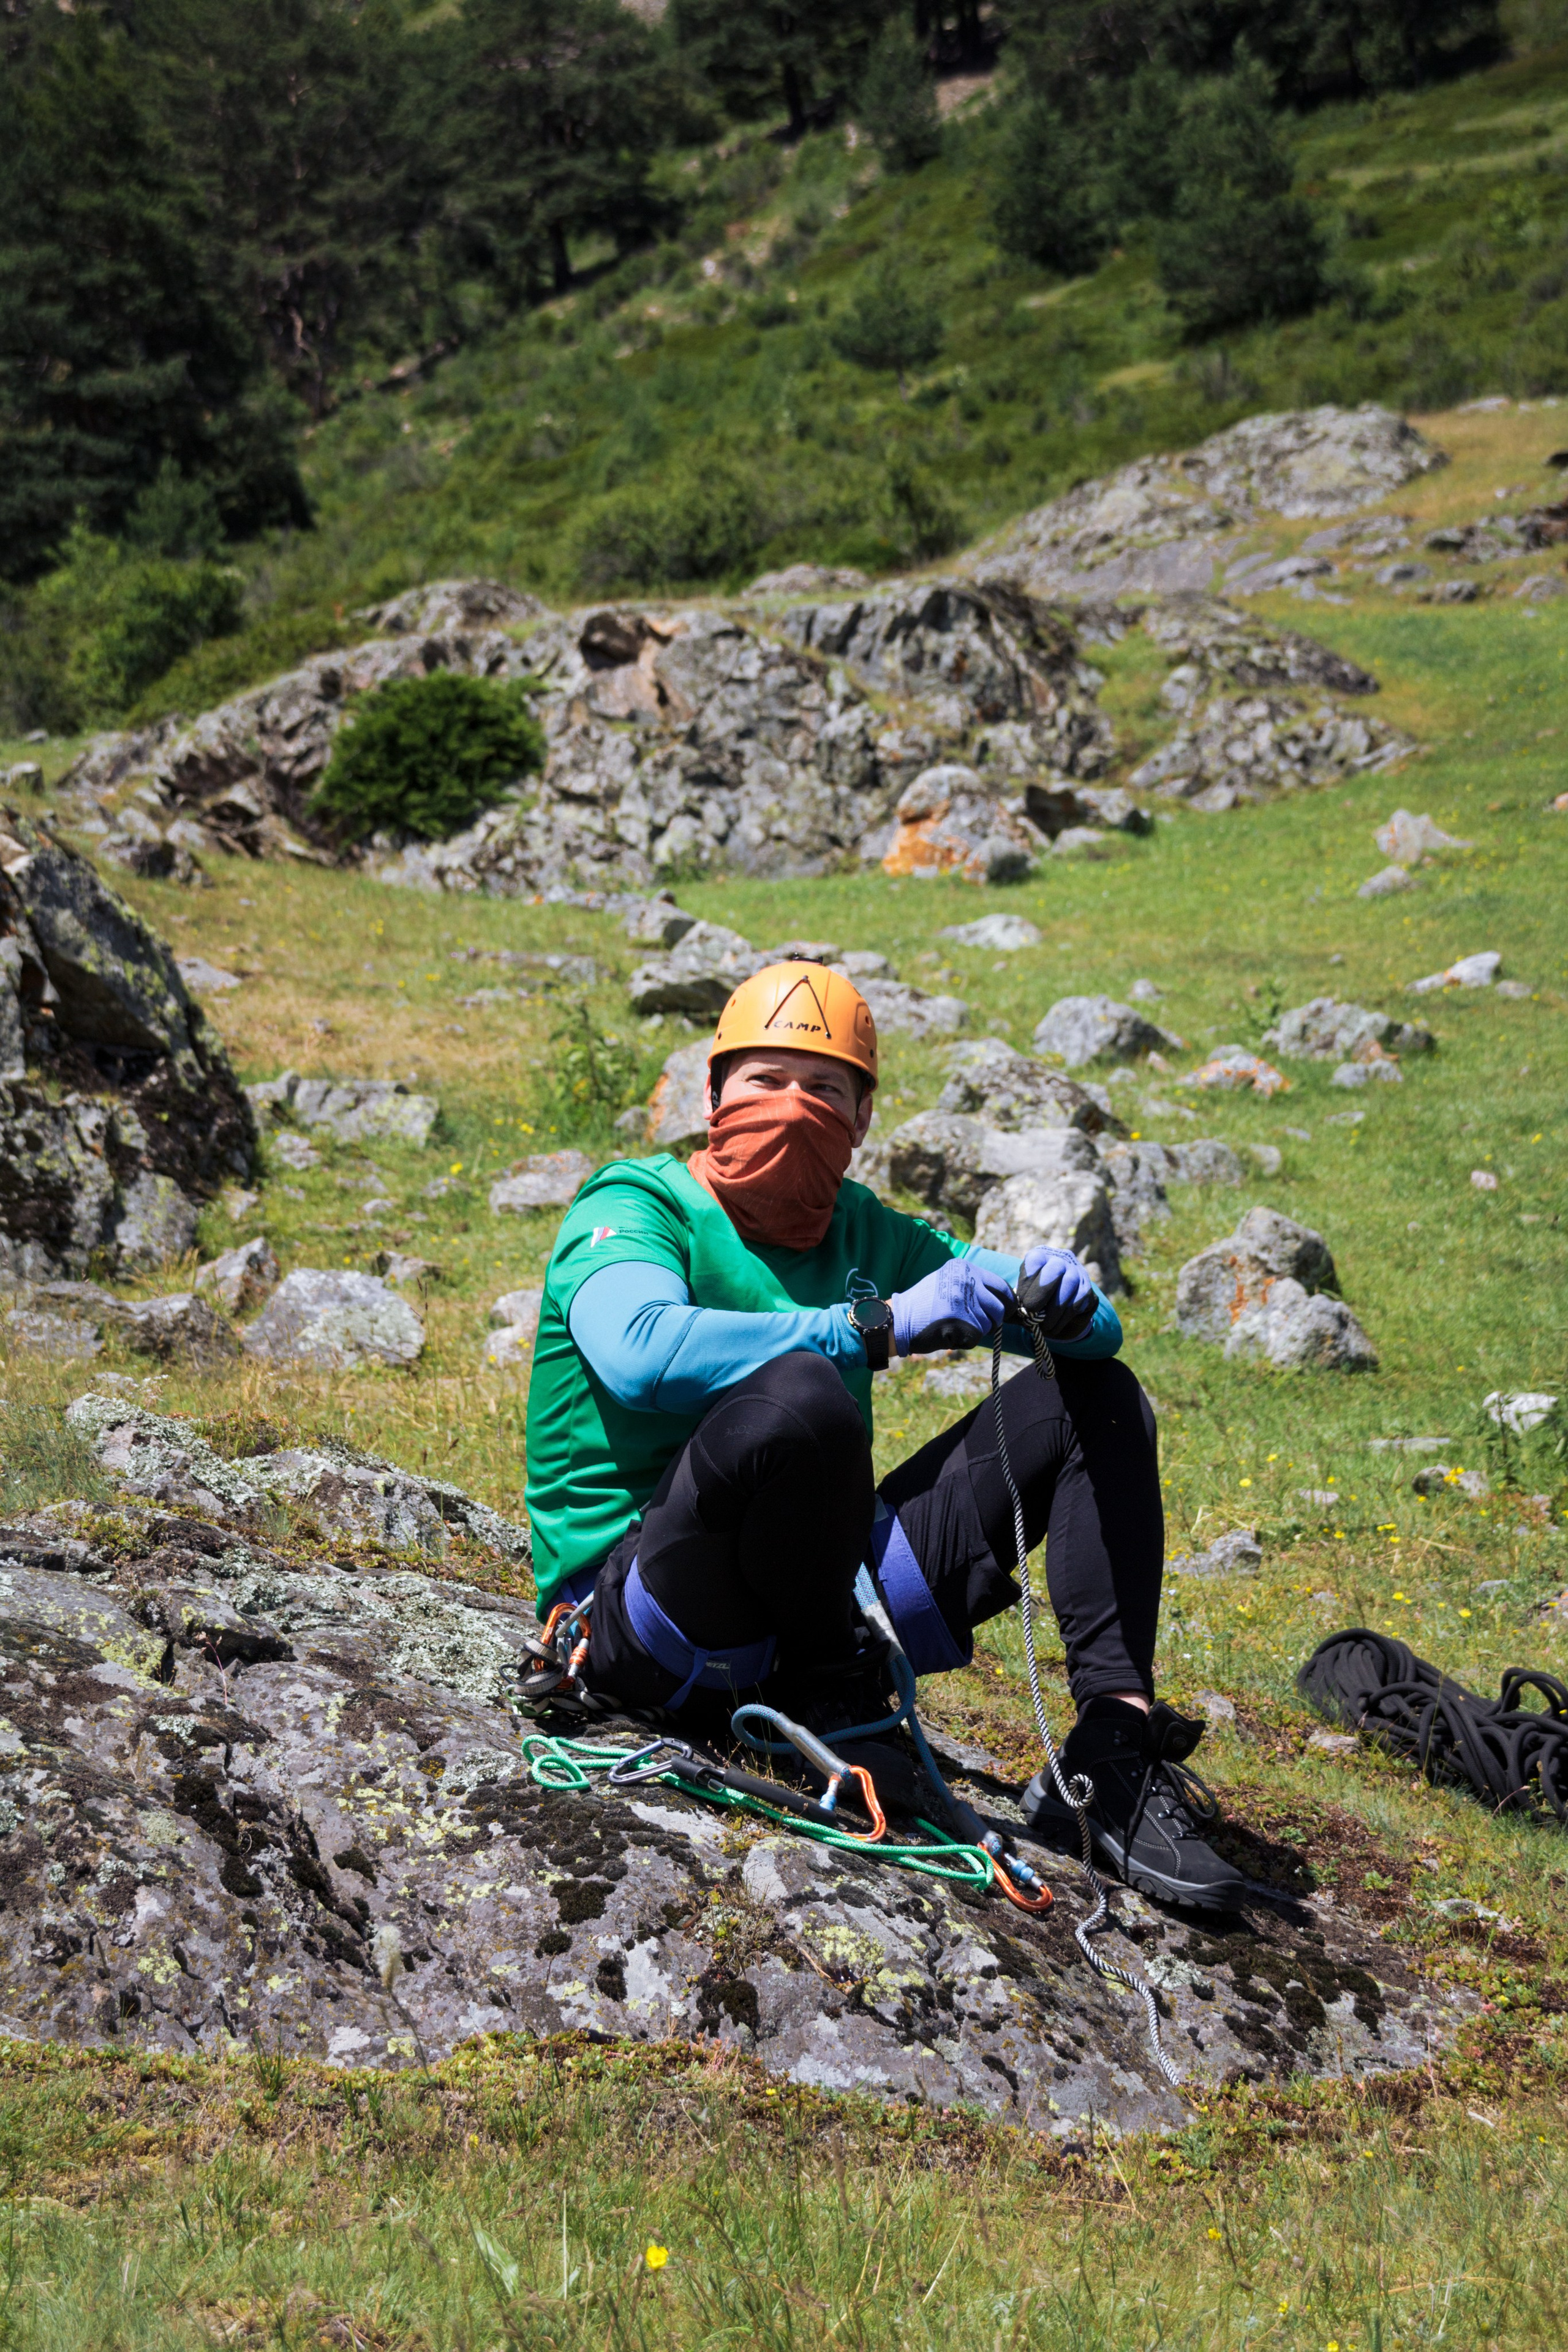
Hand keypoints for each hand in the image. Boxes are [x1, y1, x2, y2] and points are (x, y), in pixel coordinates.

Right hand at [890, 1260, 1011, 1356]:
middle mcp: (967, 1281)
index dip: (1007, 1301)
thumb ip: (971, 1285)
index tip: (1006, 1310)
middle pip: (999, 1307)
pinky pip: (976, 1337)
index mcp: (964, 1268)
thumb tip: (1001, 1300)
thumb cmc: (924, 1304)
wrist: (899, 1319)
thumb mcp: (947, 1281)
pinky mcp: (962, 1322)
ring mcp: (965, 1301)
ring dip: (975, 1331)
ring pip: (988, 1324)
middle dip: (993, 1320)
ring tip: (954, 1326)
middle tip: (978, 1324)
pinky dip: (965, 1340)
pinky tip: (948, 1334)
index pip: (1000, 1285)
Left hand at [1016, 1246, 1095, 1339]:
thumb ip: (1016, 1302)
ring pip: (1069, 1284)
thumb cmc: (1035, 1301)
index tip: (1021, 1302)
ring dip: (1054, 1309)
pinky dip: (1065, 1317)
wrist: (1058, 1313)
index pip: (1035, 1260)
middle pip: (1054, 1269)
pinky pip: (1079, 1301)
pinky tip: (1055, 1326)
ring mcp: (1077, 1272)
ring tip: (1044, 1325)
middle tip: (1031, 1311)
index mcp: (1040, 1256)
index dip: (1027, 1282)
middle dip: (1041, 1292)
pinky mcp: (1088, 1289)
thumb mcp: (1022, 1298)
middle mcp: (1061, 1259)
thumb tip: (1011, 1313)